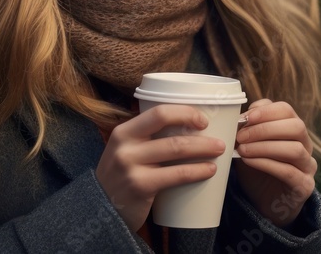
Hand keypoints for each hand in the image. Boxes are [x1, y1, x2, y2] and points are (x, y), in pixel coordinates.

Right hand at [95, 104, 224, 232]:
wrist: (101, 209)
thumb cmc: (121, 177)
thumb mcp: (126, 151)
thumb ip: (146, 139)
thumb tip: (186, 128)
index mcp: (123, 131)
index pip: (158, 112)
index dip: (184, 112)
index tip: (202, 120)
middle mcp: (125, 145)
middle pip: (170, 130)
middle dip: (200, 132)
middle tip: (219, 140)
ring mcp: (131, 165)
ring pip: (176, 150)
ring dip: (203, 149)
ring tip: (219, 152)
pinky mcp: (140, 186)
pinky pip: (176, 175)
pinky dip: (197, 171)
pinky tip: (209, 170)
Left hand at [233, 99, 316, 227]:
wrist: (263, 203)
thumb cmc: (256, 169)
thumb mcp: (249, 145)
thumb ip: (247, 130)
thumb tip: (239, 117)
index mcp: (293, 130)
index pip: (286, 110)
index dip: (266, 111)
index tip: (245, 118)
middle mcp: (306, 145)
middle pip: (296, 126)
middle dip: (265, 128)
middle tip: (240, 136)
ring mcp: (308, 166)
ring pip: (295, 149)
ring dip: (265, 147)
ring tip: (242, 150)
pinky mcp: (305, 186)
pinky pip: (289, 171)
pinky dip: (266, 164)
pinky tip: (249, 161)